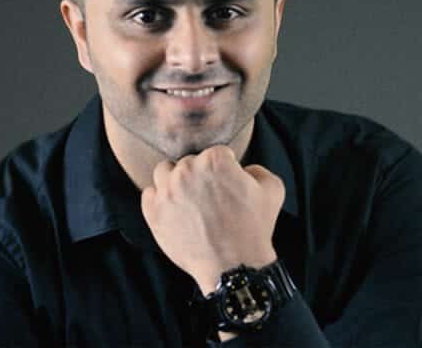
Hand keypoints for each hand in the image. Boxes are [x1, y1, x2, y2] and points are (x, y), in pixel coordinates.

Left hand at [140, 145, 284, 293]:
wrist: (234, 268)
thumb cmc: (254, 230)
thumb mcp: (272, 190)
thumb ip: (257, 169)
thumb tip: (244, 169)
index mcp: (215, 160)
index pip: (216, 153)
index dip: (226, 168)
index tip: (228, 183)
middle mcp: (188, 170)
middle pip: (189, 162)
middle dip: (200, 176)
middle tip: (210, 197)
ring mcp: (168, 191)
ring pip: (165, 172)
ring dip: (175, 181)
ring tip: (188, 200)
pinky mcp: (154, 212)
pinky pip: (149, 194)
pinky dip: (159, 200)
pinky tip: (174, 211)